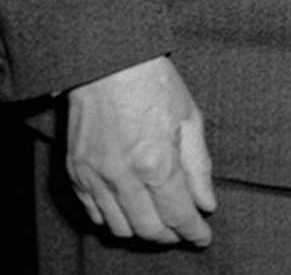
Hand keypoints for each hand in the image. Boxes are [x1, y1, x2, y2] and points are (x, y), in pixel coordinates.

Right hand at [66, 56, 215, 246]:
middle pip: (148, 228)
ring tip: (159, 221)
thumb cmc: (155, 85)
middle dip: (170, 236)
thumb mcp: (190, 119)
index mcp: (156, 163)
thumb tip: (206, 203)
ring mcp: (95, 177)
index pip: (178, 215)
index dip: (193, 232)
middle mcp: (123, 177)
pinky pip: (93, 212)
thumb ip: (199, 167)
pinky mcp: (75, 173)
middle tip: (183, 231)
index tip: (203, 237)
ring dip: (142, 230)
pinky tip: (129, 210)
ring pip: (118, 227)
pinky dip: (112, 219)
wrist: (108, 63)